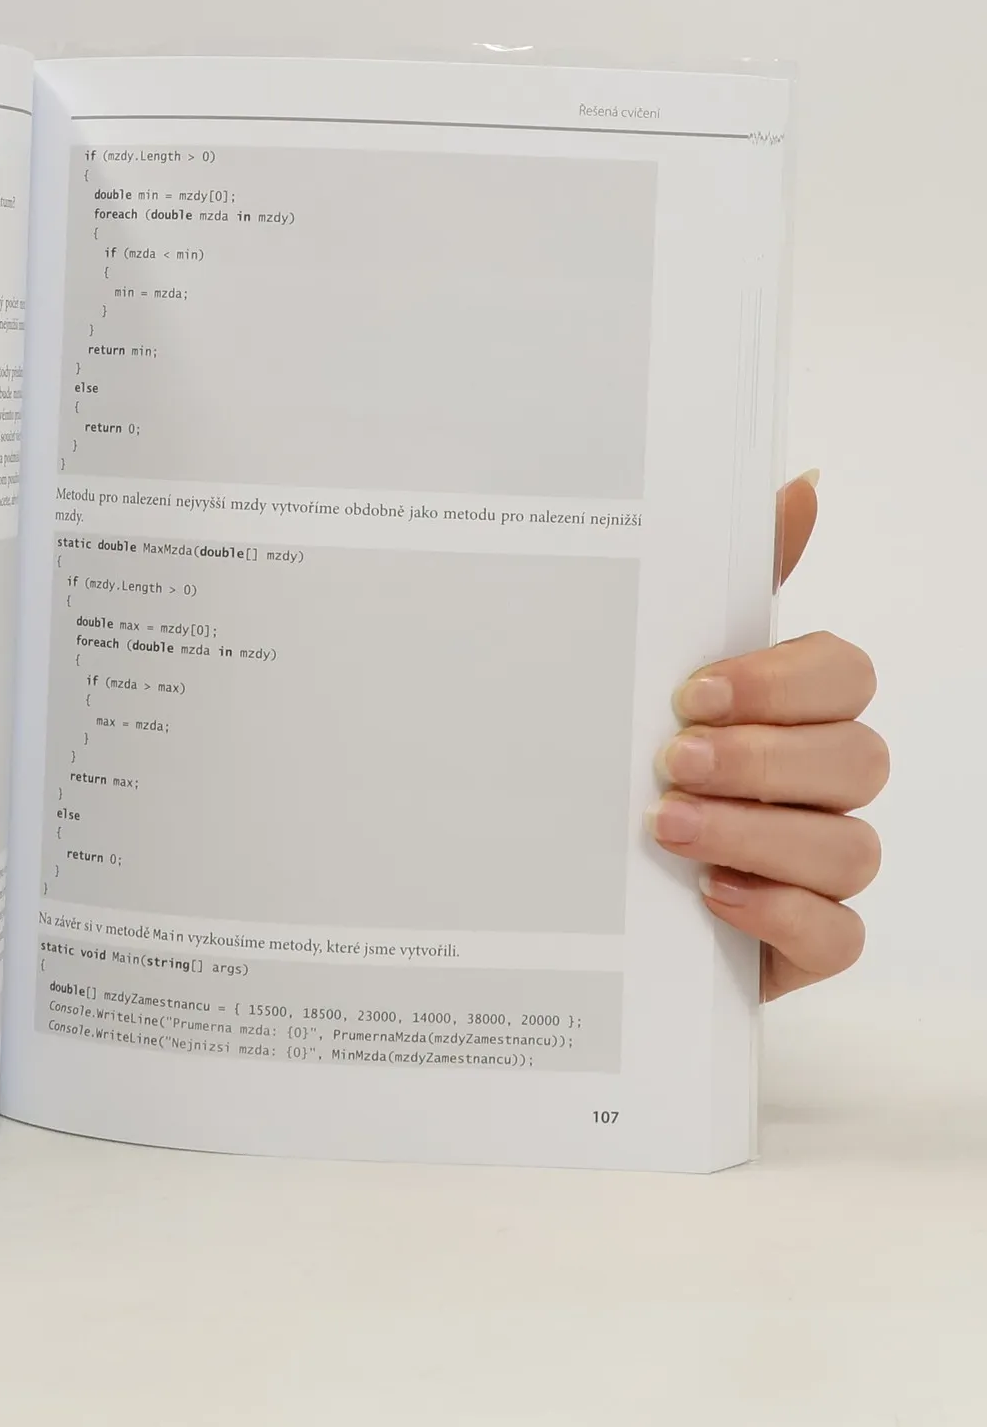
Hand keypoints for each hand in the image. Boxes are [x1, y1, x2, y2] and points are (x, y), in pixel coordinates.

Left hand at [649, 475, 885, 998]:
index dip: (782, 682)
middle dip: (764, 758)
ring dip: (757, 833)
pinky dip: (780, 912)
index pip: (844, 673)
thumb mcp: (648, 671)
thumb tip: (801, 484)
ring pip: (851, 847)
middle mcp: (819, 786)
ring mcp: (819, 867)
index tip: (692, 692)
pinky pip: (839, 933)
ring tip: (666, 828)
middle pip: (857, 757)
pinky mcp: (804, 942)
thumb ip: (723, 585)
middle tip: (672, 761)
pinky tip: (710, 895)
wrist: (568, 894)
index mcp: (790, 712)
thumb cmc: (621, 766)